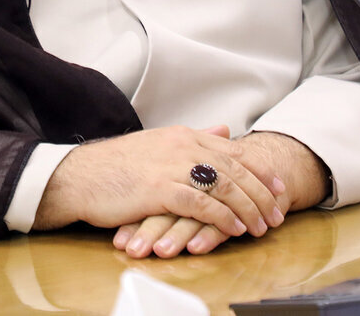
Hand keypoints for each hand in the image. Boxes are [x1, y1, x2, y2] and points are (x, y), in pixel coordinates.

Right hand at [110, 132, 328, 257]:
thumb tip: (223, 130)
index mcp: (184, 135)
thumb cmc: (117, 166)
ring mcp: (172, 167)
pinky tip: (234, 230)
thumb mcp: (159, 144)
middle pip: (236, 169)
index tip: (279, 188)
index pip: (234, 151)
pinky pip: (202, 205)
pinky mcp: (160, 190)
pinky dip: (223, 218)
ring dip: (248, 209)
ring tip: (262, 226)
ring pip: (225, 187)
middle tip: (279, 213)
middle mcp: (182, 146)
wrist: (80, 176)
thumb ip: (195, 138)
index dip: (261, 170)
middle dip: (262, 193)